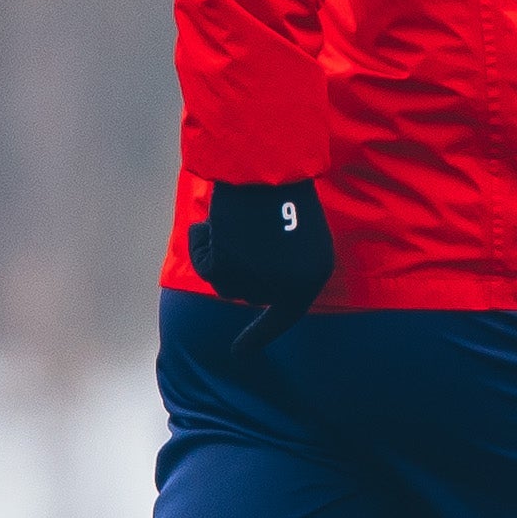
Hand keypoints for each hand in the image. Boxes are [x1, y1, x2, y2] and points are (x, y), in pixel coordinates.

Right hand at [193, 177, 335, 357]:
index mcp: (315, 274)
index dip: (259, 335)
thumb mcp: (294, 229)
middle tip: (241, 230)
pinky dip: (202, 245)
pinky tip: (213, 223)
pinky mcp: (230, 268)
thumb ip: (280, 262)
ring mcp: (260, 280)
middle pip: (250, 295)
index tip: (238, 354)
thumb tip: (253, 289)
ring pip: (226, 284)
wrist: (267, 163)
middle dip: (238, 268)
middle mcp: (291, 286)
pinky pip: (205, 268)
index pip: (286, 315)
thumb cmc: (282, 187)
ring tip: (233, 220)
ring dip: (220, 254)